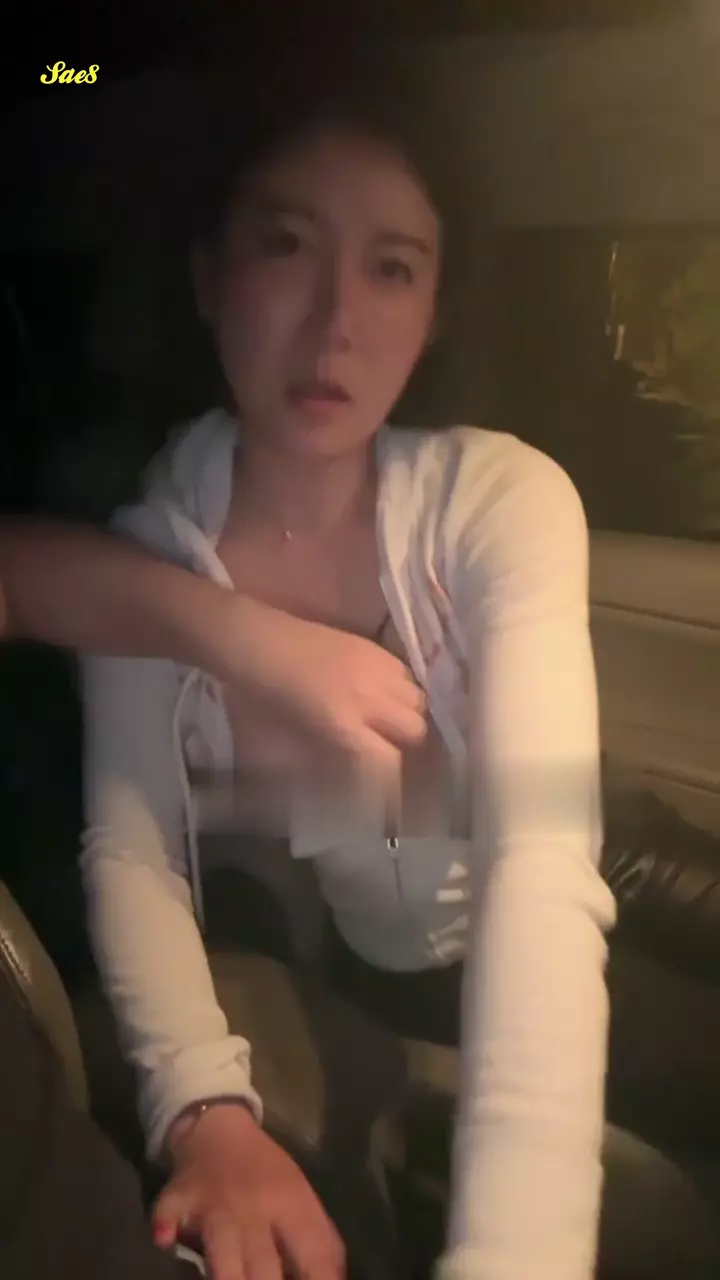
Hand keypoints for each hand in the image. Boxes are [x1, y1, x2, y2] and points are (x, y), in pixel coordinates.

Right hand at [154, 1104, 343, 1279]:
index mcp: (292, 1206)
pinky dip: (165, 1229)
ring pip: (222, 1254)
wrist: (219, 1127)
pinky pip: (168, 1217)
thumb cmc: (266, 1172)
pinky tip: (166, 1240)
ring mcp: (215, 1206)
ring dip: (228, 1277)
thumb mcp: (302, 1197)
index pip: (314, 1256)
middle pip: (264, 1266)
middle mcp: (255, 1210)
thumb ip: (321, 1242)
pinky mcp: (178, 1200)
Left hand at [231, 603, 426, 774]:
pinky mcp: (374, 647)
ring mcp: (376, 668)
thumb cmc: (263, 697)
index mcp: (343, 725)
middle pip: (416, 729)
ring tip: (390, 720)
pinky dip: (401, 689)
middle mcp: (369, 698)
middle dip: (406, 745)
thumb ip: (332, 756)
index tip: (386, 788)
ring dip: (408, 715)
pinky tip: (383, 693)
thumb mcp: (293, 739)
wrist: (257, 642)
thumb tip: (358, 772)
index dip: (390, 781)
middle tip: (390, 749)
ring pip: (419, 699)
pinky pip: (407, 674)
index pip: (389, 762)